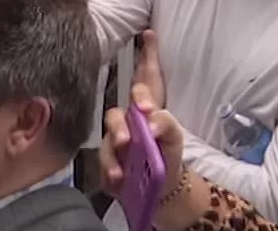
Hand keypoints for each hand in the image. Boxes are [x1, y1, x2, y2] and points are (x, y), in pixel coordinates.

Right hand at [98, 81, 183, 202]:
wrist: (165, 185)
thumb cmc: (167, 151)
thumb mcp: (174, 135)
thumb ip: (165, 122)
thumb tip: (150, 125)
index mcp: (142, 111)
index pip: (138, 93)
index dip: (139, 93)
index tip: (145, 107)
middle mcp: (124, 123)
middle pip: (113, 116)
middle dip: (117, 126)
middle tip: (125, 140)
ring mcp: (112, 144)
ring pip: (106, 143)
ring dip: (111, 155)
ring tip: (119, 169)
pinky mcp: (107, 164)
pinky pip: (103, 164)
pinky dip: (109, 170)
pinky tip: (117, 177)